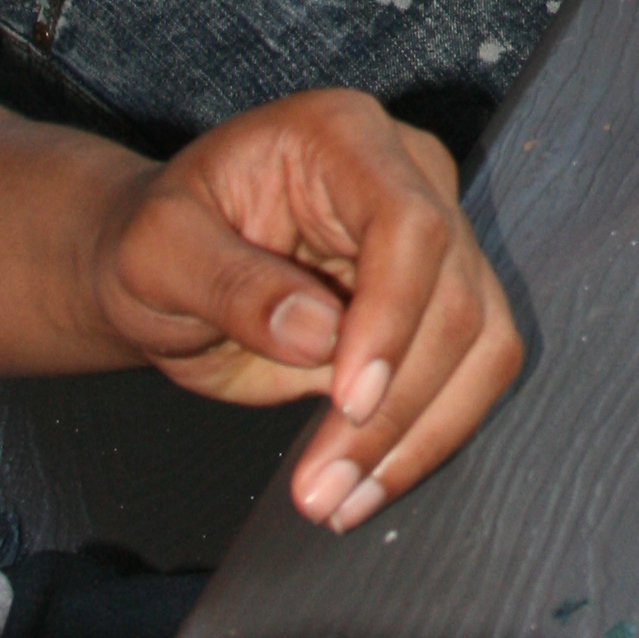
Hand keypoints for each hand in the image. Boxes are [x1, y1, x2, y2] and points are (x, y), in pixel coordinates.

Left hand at [84, 93, 522, 534]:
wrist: (170, 266)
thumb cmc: (158, 243)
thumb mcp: (156, 253)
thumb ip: (229, 283)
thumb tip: (319, 334)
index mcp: (342, 136)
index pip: (408, 221)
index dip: (391, 315)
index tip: (348, 402)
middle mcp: (410, 175)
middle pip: (455, 294)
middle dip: (395, 406)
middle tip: (321, 490)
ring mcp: (439, 237)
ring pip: (481, 341)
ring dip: (421, 436)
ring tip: (338, 501)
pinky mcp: (443, 300)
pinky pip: (469, 374)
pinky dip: (426, 440)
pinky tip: (364, 487)